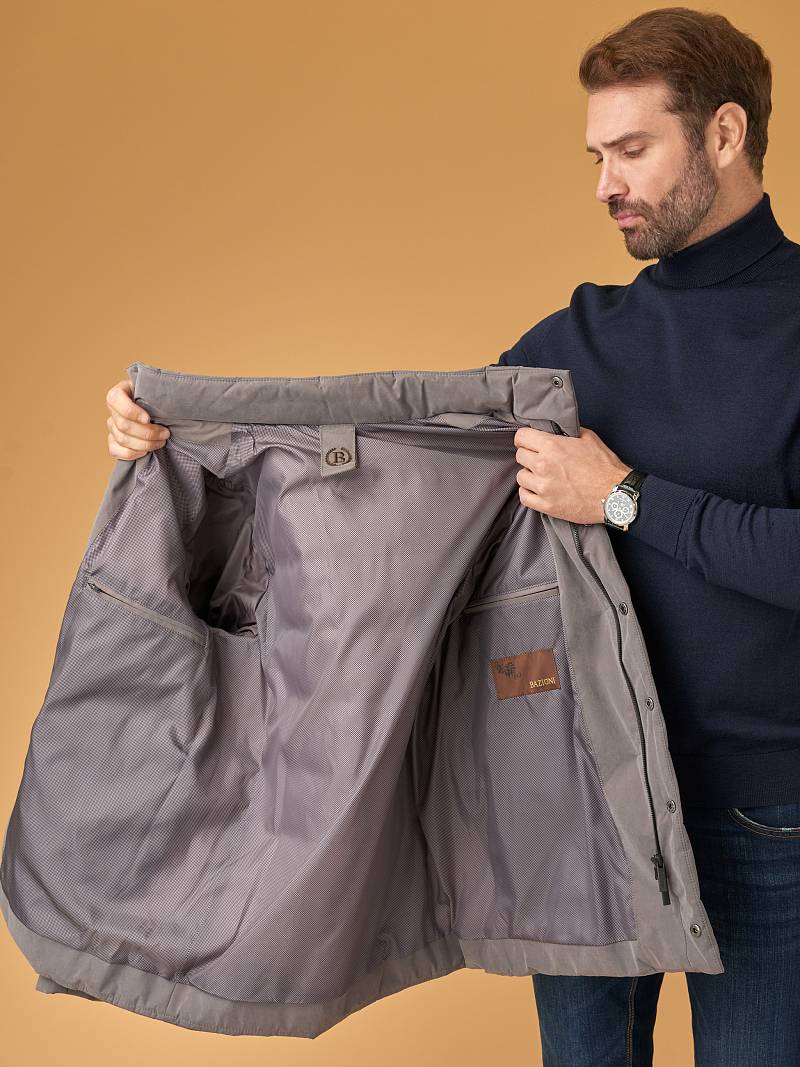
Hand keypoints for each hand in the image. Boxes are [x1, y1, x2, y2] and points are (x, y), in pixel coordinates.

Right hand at [106, 377, 170, 459]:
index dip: (132, 412)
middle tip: (166, 433)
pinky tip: (146, 451)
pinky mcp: (114, 440)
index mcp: (119, 393)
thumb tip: (168, 401)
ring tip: (161, 442)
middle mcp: (113, 410)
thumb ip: (159, 391)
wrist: (159, 409)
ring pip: (122, 439)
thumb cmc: (158, 397)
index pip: (116, 400)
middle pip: (123, 425)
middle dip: (147, 432)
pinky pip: (115, 450)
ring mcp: (112, 426)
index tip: (149, 418)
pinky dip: (131, 453)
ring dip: (144, 444)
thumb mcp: (157, 389)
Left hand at [513, 424, 632, 524]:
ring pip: (520, 476)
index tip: (531, 442)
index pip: (521, 437)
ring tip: (543, 476)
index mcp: (552, 446)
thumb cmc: (605, 467)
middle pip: (520, 456)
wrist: (615, 495)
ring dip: (530, 475)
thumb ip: (567, 432)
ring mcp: (543, 487)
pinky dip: (529, 493)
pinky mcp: (546, 505)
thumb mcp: (589, 438)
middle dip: (529, 455)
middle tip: (541, 459)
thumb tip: (556, 430)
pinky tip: (539, 490)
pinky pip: (524, 497)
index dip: (526, 438)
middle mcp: (543, 465)